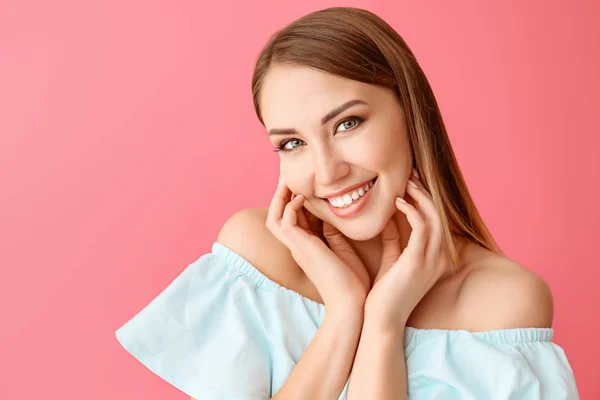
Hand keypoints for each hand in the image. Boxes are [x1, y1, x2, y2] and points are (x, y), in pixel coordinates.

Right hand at [266, 172, 370, 311]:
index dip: (293, 198)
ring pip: (275, 217)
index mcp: (306, 246)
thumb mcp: (341, 248)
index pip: (293, 217)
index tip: (302, 181)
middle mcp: (297, 246)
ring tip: (288, 179)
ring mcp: (296, 247)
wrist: (352, 303)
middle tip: (287, 173)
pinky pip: (284, 222)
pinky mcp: (300, 248)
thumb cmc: (351, 282)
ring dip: (280, 197)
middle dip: (281, 193)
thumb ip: (332, 231)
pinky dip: (290, 207)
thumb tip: (331, 213)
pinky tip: (302, 197)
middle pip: (277, 215)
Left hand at [364, 170, 450, 331]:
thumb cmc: (384, 292)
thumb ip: (395, 238)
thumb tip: (389, 216)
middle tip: (409, 173)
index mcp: (436, 257)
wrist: (381, 319)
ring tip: (405, 181)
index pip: (437, 219)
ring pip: (434, 216)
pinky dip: (412, 210)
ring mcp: (432, 259)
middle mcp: (440, 257)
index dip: (426, 198)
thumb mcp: (394, 259)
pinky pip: (422, 226)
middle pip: (439, 213)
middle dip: (425, 191)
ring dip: (420, 196)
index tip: (410, 181)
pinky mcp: (418, 261)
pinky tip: (397, 201)